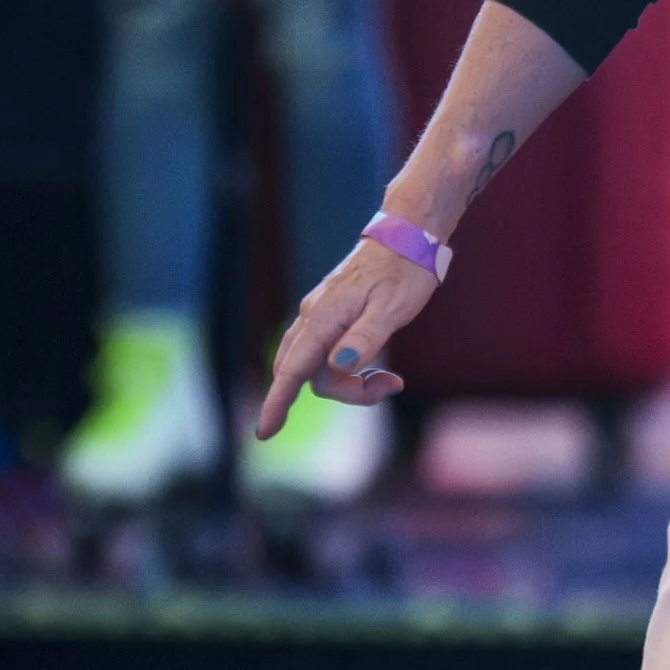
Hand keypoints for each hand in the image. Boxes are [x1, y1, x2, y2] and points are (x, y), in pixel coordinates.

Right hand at [256, 238, 437, 436]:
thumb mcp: (392, 309)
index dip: (277, 402)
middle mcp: (312, 317)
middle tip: (390, 384)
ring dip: (350, 384)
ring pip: (316, 368)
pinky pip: (324, 356)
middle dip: (343, 393)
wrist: (406, 238)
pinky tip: (377, 368)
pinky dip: (347, 371)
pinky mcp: (328, 317)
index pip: (292, 370)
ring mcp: (318, 317)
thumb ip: (365, 339)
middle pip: (308, 376)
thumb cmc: (403, 273)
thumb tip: (337, 366)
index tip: (264, 432)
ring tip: (391, 379)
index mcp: (324, 318)